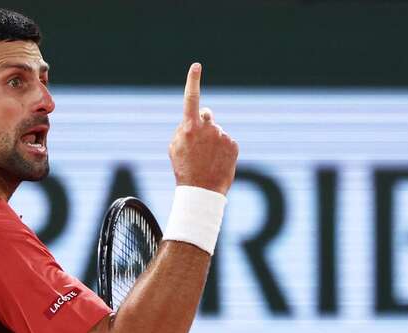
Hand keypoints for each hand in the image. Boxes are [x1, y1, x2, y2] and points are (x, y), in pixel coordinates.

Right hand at [168, 62, 237, 194]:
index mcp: (189, 127)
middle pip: (206, 116)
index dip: (193, 81)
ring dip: (212, 140)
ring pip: (216, 131)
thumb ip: (183, 127)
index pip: (191, 99)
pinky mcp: (233, 144)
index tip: (196, 66)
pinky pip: (227, 140)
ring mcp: (222, 135)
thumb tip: (199, 115)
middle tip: (199, 145)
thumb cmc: (184, 169)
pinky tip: (217, 161)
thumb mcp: (174, 147)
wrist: (202, 190)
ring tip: (207, 159)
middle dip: (203, 124)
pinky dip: (222, 149)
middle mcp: (207, 127)